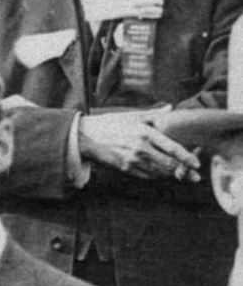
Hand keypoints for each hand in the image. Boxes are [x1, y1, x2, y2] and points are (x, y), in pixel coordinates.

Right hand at [78, 107, 200, 181]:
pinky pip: (148, 177)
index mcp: (144, 131)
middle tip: (196, 176)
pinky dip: (158, 177)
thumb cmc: (111, 123)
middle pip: (169, 164)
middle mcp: (140, 146)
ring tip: (184, 176)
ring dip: (173, 175)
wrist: (88, 136)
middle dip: (185, 171)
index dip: (187, 156)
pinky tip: (164, 175)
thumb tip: (170, 108)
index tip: (197, 163)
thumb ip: (153, 114)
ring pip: (161, 173)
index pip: (171, 146)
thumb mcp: (131, 115)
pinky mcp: (127, 169)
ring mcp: (134, 159)